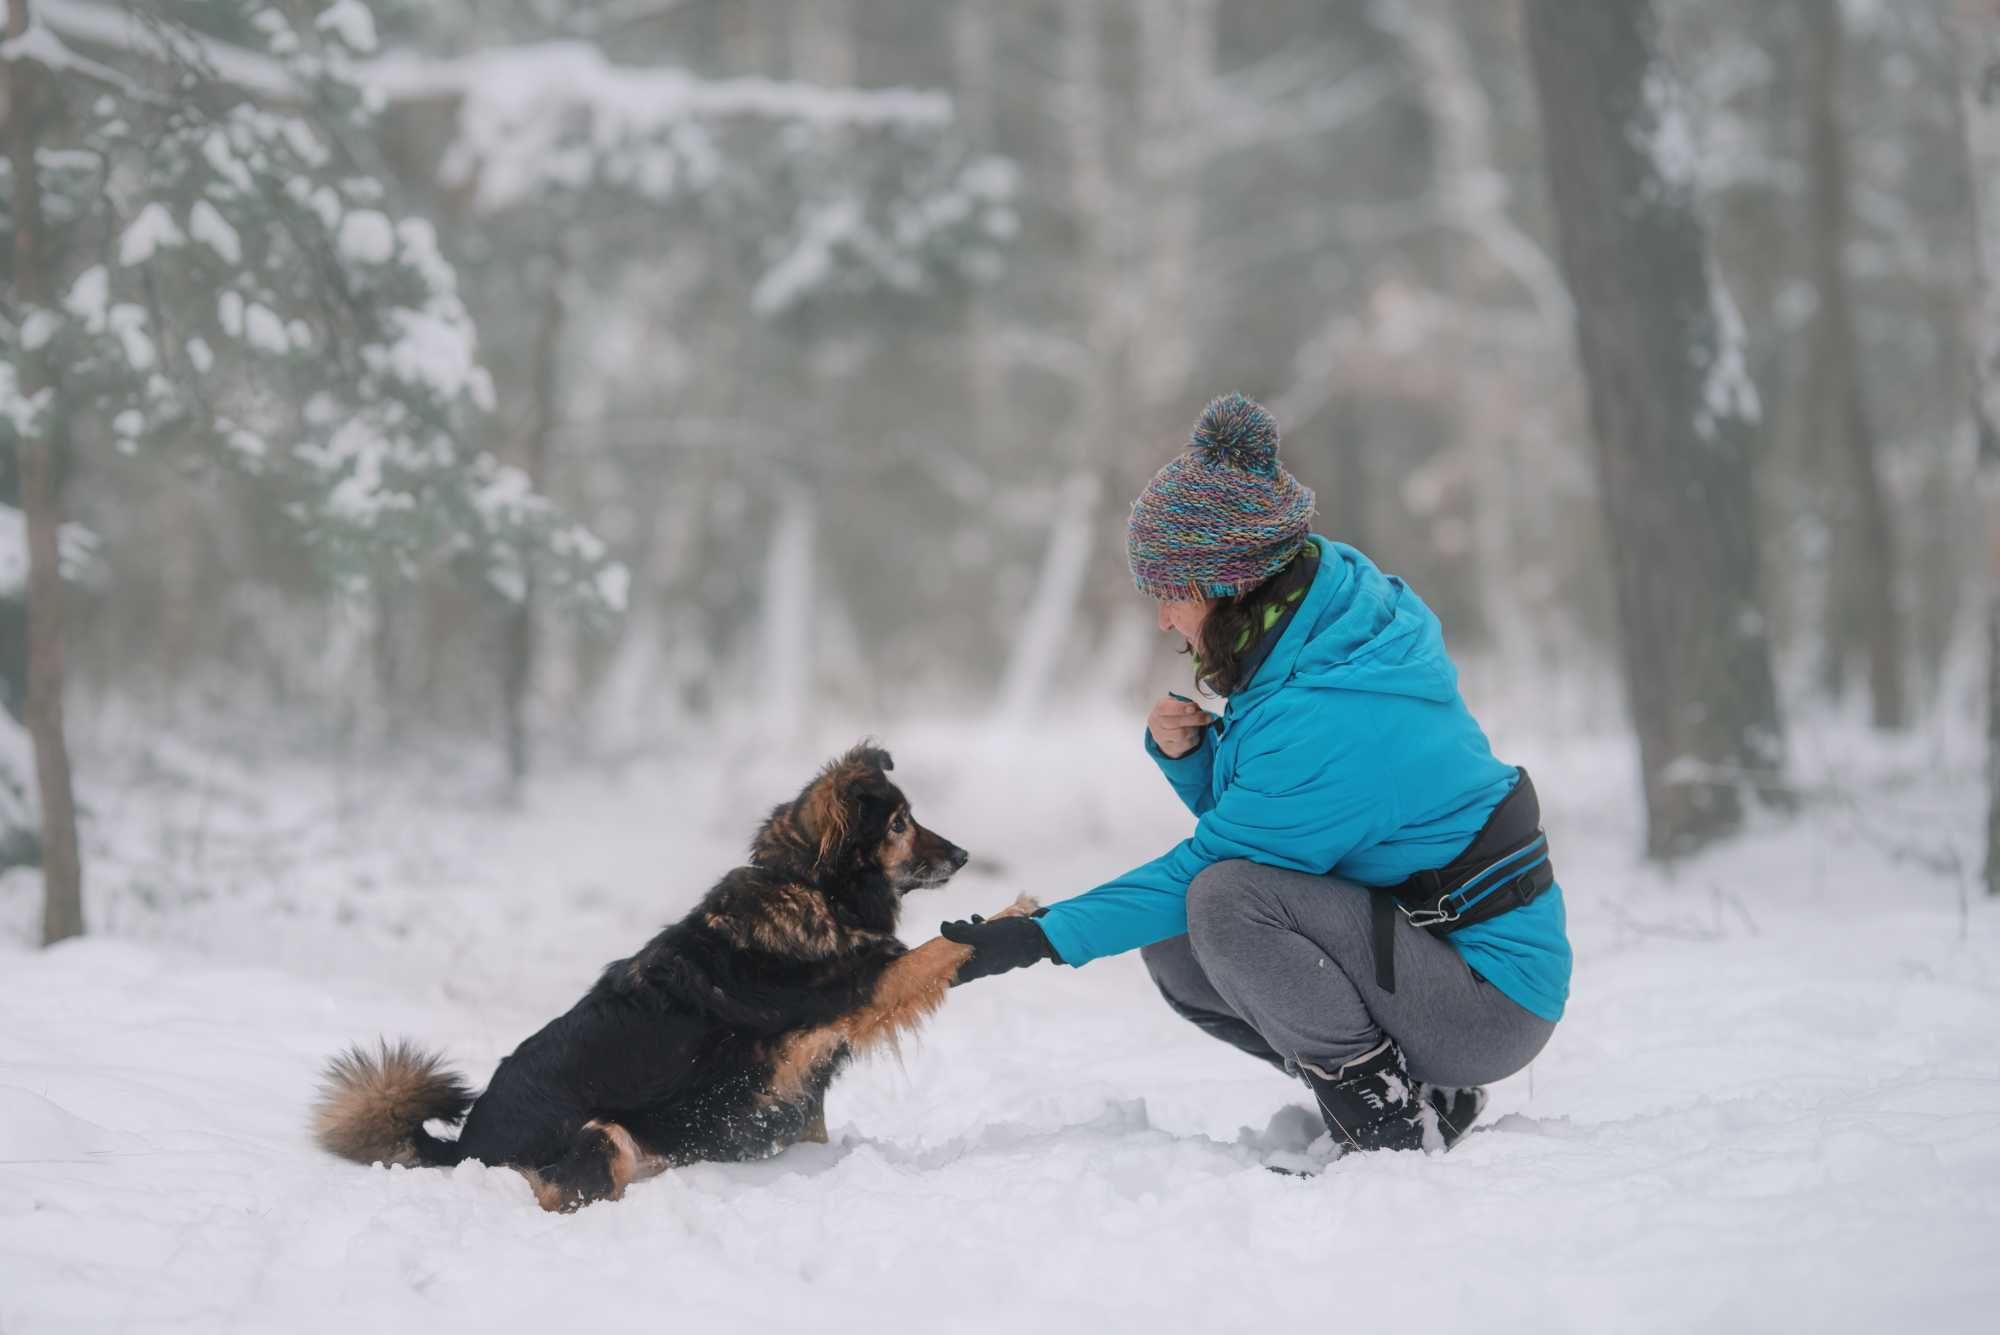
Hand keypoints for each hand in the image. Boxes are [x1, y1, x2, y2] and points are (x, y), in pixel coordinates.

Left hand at [939, 913, 1057, 983]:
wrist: (1036, 938)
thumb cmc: (1008, 939)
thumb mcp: (981, 933)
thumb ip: (960, 932)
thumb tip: (943, 928)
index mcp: (978, 967)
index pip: (955, 976)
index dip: (943, 975)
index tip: (932, 972)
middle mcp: (985, 966)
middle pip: (963, 961)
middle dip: (954, 946)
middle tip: (950, 931)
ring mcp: (995, 959)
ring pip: (974, 950)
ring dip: (967, 937)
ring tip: (964, 922)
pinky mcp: (1002, 950)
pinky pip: (986, 943)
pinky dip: (980, 933)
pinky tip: (978, 919)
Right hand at [1147, 693, 1213, 758]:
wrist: (1163, 729)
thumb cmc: (1172, 714)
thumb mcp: (1177, 703)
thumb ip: (1187, 704)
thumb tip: (1198, 709)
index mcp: (1159, 709)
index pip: (1166, 708)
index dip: (1181, 708)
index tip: (1194, 708)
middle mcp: (1157, 723)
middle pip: (1176, 723)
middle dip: (1195, 719)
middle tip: (1208, 717)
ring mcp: (1161, 737)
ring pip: (1182, 734)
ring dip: (1195, 729)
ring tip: (1198, 726)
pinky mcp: (1168, 748)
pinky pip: (1186, 744)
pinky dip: (1194, 739)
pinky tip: (1194, 734)